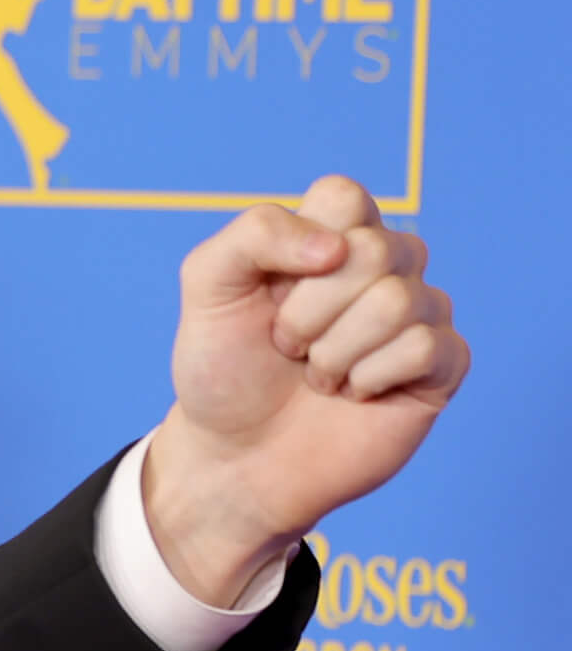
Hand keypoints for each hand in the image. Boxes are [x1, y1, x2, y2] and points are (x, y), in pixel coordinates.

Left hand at [143, 173, 468, 607]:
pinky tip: (354, 393)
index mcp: (333, 236)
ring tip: (318, 374)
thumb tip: (337, 245)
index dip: (301, 244)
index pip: (345, 196)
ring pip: (399, 301)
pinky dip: (369, 377)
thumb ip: (254, 235)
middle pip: (374, 250)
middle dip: (308, 312)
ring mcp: (419, 313)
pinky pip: (424, 346)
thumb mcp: (207, 288)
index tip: (271, 290)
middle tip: (288, 345)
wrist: (235, 455)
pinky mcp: (443, 364)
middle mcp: (385, 267)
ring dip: (334, 351)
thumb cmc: (223, 369)